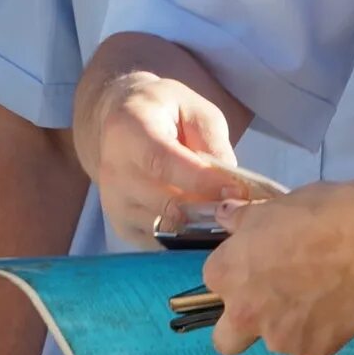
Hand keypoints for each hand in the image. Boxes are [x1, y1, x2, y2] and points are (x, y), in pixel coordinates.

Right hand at [90, 72, 267, 243]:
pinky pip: (159, 243)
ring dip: (199, 228)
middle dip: (208, 210)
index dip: (201, 181)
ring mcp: (114, 203)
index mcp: (129, 130)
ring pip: (164, 228)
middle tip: (239, 208)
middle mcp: (114, 170)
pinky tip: (203, 225)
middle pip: (164, 203)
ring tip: (224, 215)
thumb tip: (230, 187)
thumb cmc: (164, 111)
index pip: (162, 163)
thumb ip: (213, 144)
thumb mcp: (195, 110)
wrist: (120, 122)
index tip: (235, 191)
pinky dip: (185, 240)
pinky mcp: (121, 226)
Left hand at [203, 179, 353, 354]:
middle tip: (274, 299)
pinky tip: (341, 305)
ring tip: (323, 295)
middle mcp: (245, 314)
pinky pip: (312, 345)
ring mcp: (281, 338)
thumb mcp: (274, 206)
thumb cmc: (319, 213)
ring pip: (276, 341)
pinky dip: (323, 330)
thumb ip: (244, 221)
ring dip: (290, 325)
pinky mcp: (316, 351)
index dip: (238, 271)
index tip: (260, 262)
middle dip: (244, 324)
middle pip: (227, 339)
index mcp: (227, 274)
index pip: (215, 281)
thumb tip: (227, 217)